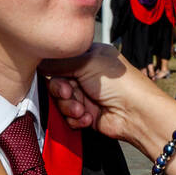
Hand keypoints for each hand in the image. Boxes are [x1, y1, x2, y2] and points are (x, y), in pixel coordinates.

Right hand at [41, 44, 175, 149]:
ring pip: (60, 101)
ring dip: (70, 106)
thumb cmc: (121, 84)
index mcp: (90, 55)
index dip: (55, 68)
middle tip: (71, 93)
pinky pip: (68, 116)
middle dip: (62, 90)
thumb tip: (39, 62)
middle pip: (57, 82)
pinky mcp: (86, 114)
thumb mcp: (87, 62)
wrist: (136, 114)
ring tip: (83, 109)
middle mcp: (87, 74)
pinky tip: (89, 117)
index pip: (61, 59)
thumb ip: (60, 62)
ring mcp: (86, 95)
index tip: (54, 73)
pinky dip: (76, 118)